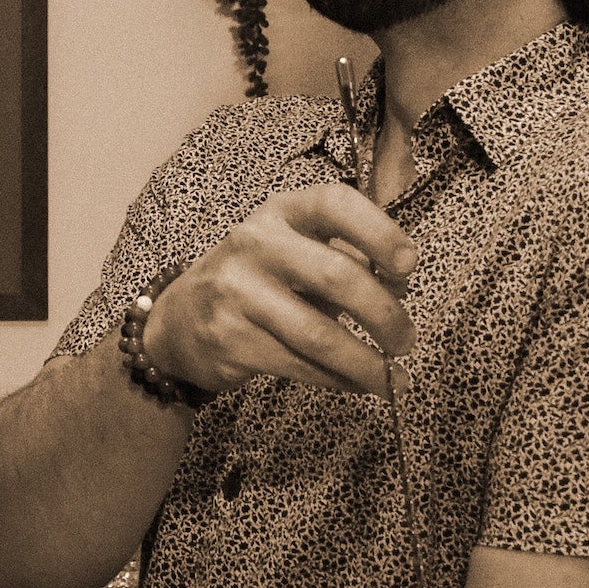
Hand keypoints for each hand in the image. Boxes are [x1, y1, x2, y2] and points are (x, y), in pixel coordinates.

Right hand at [147, 184, 415, 396]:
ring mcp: (237, 292)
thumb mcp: (294, 251)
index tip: (409, 265)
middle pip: (337, 277)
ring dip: (366, 363)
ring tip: (392, 378)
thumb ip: (345, 259)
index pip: (334, 204)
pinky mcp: (230, 338)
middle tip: (405, 340)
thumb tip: (399, 290)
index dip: (379, 232)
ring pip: (320, 335)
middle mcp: (255, 243)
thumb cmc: (257, 281)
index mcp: (281, 212)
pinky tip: (357, 383)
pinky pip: (300, 365)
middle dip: (385, 315)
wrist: (179, 321)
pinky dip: (338, 380)